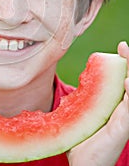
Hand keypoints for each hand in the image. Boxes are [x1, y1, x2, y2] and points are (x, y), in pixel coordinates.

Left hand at [67, 41, 128, 165]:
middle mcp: (121, 110)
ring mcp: (124, 119)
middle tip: (123, 46)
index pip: (121, 80)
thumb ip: (78, 107)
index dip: (123, 64)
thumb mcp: (79, 119)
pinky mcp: (122, 129)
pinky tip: (127, 82)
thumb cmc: (82, 144)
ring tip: (127, 55)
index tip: (119, 47)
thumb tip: (67, 98)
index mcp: (112, 106)